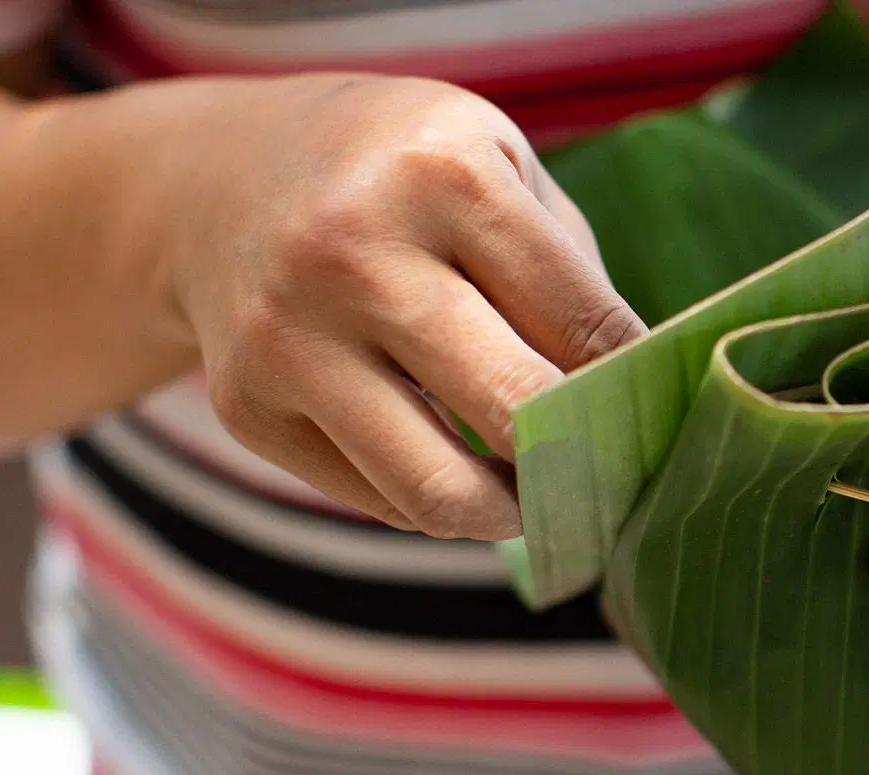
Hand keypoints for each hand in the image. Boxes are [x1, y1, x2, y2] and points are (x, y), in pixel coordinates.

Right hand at [167, 75, 643, 538]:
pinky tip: (456, 464)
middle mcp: (354, 253)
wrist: (211, 179)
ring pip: (440, 491)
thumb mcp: (495, 167)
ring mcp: (289, 337)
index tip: (657, 418)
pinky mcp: (247, 408)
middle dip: (583, 461)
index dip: (635, 388)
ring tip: (540, 495)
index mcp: (442, 175)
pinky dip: (436, 500)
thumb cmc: (398, 179)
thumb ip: (572, 277)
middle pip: (517, 412)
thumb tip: (644, 403)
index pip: (584, 325)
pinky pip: (380, 500)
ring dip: (512, 514)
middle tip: (612, 476)